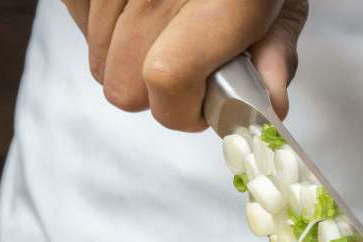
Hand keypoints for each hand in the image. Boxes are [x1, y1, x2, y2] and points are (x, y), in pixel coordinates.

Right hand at [61, 0, 307, 130]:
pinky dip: (105, 32)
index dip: (182, 110)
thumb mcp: (280, 6)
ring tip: (164, 33)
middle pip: (125, 89)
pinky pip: (81, 30)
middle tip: (186, 69)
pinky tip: (137, 14)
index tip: (201, 105)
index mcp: (225, 3)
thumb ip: (275, 59)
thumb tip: (270, 108)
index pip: (168, 79)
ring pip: (101, 65)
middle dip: (157, 95)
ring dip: (130, 63)